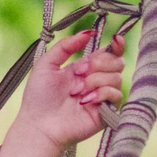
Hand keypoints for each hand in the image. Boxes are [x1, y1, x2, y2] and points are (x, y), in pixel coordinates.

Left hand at [14, 27, 126, 150]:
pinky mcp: (107, 112)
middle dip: (98, 63)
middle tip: (78, 72)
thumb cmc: (39, 97)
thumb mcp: (46, 64)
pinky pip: (116, 95)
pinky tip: (84, 101)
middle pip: (117, 62)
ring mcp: (103, 97)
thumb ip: (66, 46)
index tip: (115, 39)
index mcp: (85, 68)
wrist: (39, 125)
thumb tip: (89, 32)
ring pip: (116, 77)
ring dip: (94, 81)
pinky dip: (100, 94)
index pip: (110, 53)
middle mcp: (97, 81)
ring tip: (76, 93)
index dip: (117, 45)